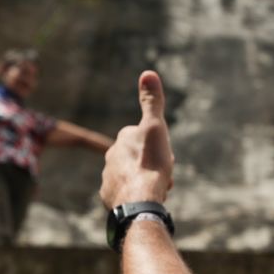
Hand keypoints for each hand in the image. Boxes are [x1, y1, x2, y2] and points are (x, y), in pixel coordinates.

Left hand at [101, 71, 174, 206]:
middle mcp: (111, 155)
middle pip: (140, 158)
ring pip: (133, 176)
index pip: (145, 138)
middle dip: (153, 166)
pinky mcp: (108, 196)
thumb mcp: (156, 128)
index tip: (165, 157)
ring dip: (145, 181)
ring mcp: (108, 176)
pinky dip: (134, 195)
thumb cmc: (150, 164)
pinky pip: (124, 192)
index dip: (159, 147)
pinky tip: (143, 199)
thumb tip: (148, 73)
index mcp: (124, 137)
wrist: (139, 200)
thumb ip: (152, 102)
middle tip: (162, 176)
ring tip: (155, 190)